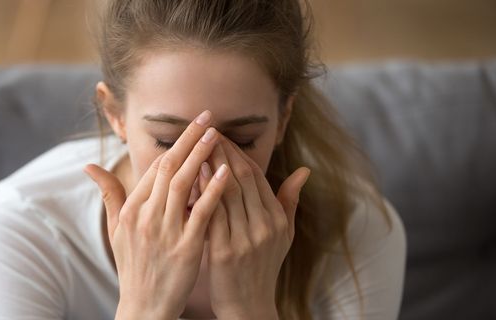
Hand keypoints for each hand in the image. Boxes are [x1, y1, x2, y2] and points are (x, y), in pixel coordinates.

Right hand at [85, 111, 229, 319]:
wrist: (144, 306)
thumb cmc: (133, 266)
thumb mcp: (115, 230)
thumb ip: (109, 195)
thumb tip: (88, 166)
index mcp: (132, 210)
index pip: (155, 168)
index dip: (175, 144)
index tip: (191, 126)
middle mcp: (146, 216)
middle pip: (169, 168)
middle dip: (189, 140)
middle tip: (208, 117)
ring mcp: (165, 232)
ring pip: (183, 184)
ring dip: (201, 156)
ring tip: (218, 135)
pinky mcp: (185, 248)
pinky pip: (200, 213)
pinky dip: (213, 191)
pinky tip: (226, 172)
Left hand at [198, 137, 309, 318]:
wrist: (249, 306)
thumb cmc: (263, 266)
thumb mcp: (284, 235)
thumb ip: (290, 201)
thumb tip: (304, 170)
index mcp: (277, 219)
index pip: (256, 176)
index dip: (237, 153)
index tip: (220, 136)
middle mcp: (264, 226)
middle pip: (241, 178)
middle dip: (221, 151)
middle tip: (204, 131)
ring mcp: (245, 239)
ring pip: (226, 192)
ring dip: (210, 166)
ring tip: (195, 146)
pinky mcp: (224, 252)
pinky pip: (212, 215)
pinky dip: (202, 194)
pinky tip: (191, 179)